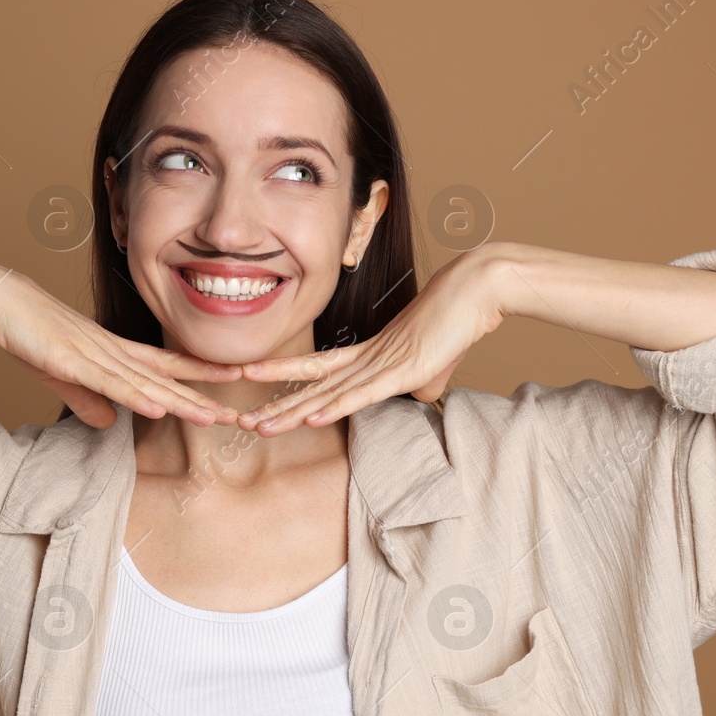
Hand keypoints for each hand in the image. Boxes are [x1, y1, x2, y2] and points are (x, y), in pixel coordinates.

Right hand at [0, 261, 243, 429]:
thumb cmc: (27, 332)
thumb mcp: (62, 375)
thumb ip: (88, 400)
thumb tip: (110, 423)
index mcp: (113, 351)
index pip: (166, 366)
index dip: (199, 376)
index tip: (233, 382)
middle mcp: (113, 351)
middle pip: (168, 378)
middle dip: (204, 396)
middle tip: (240, 412)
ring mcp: (95, 355)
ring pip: (147, 384)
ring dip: (181, 402)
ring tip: (215, 417)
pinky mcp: (72, 361)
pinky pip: (110, 383)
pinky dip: (136, 397)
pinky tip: (160, 409)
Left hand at [236, 246, 506, 435]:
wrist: (476, 289)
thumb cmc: (456, 322)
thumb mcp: (432, 364)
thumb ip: (419, 383)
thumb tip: (419, 397)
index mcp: (369, 355)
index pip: (317, 371)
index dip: (284, 381)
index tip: (256, 390)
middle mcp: (367, 359)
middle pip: (311, 385)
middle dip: (276, 405)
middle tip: (239, 419)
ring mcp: (381, 364)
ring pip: (327, 393)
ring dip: (292, 413)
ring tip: (257, 425)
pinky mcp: (402, 370)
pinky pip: (361, 394)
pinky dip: (335, 407)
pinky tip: (311, 419)